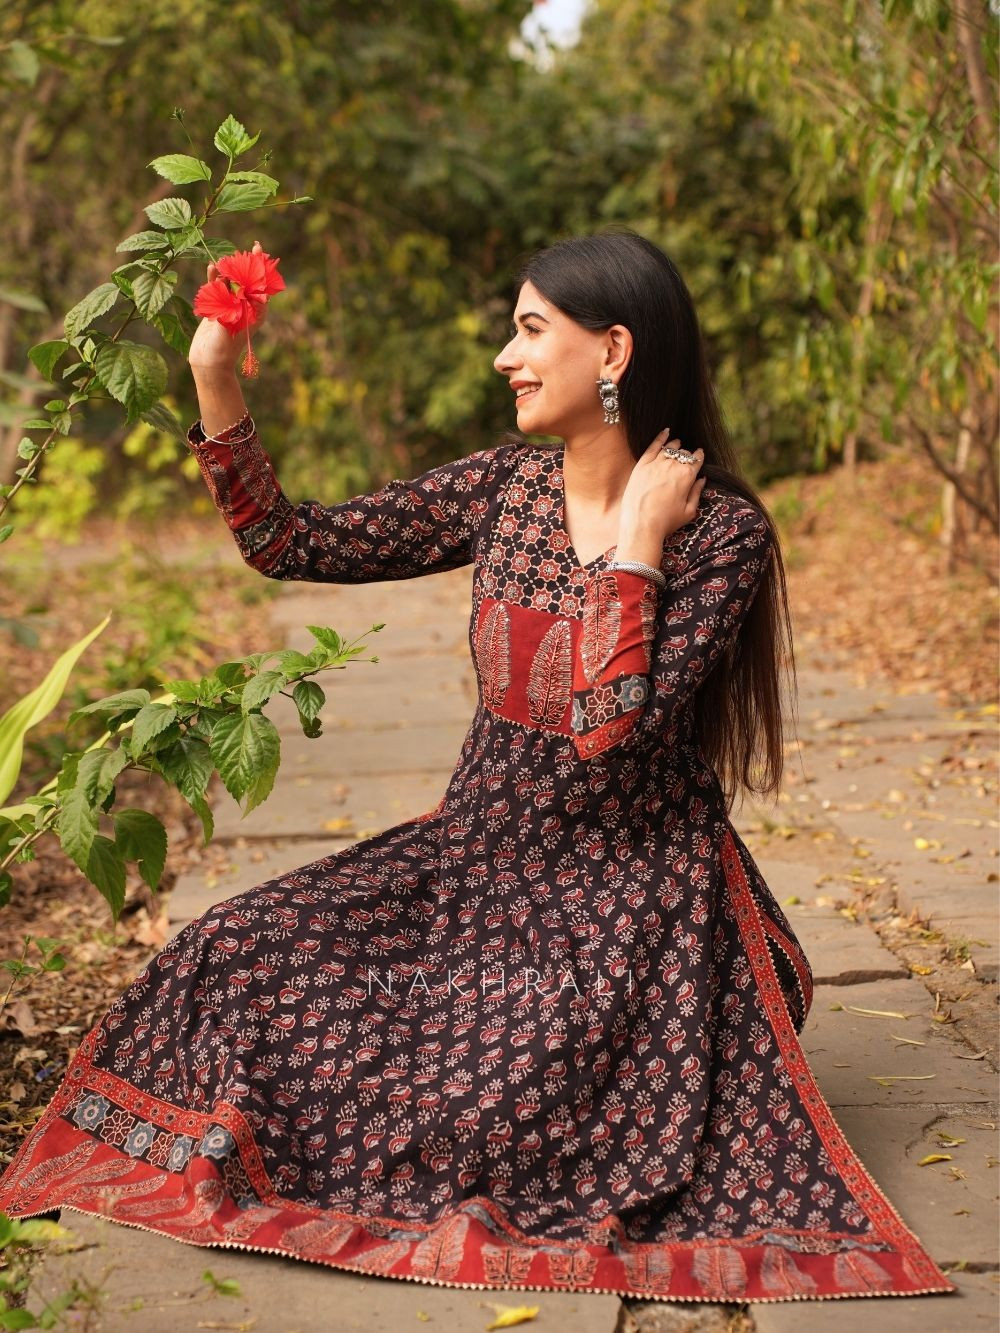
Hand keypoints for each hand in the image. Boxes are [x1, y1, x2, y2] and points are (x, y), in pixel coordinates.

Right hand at [187, 239, 269, 374]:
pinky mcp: (216, 309)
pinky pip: (215, 289)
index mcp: (256, 312)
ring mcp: (229, 307)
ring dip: (227, 271)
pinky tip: (211, 268)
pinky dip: (213, 279)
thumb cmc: (225, 347)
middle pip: (246, 281)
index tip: (258, 250)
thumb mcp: (235, 325)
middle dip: (245, 264)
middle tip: (248, 247)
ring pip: (230, 283)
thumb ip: (239, 307)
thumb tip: (250, 292)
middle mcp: (245, 308)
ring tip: (223, 261)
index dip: (260, 267)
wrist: (209, 362)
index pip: (261, 285)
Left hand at [617, 428, 705, 550]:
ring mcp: (656, 463)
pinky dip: (660, 437)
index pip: (697, 460)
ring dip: (676, 445)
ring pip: (670, 448)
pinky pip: (653, 446)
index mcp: (688, 476)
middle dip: (687, 455)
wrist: (641, 526)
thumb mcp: (689, 511)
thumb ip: (697, 492)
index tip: (700, 456)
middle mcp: (673, 466)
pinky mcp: (642, 465)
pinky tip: (665, 431)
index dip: (699, 457)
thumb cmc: (666, 522)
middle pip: (684, 454)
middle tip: (686, 459)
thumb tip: (702, 479)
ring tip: (677, 444)